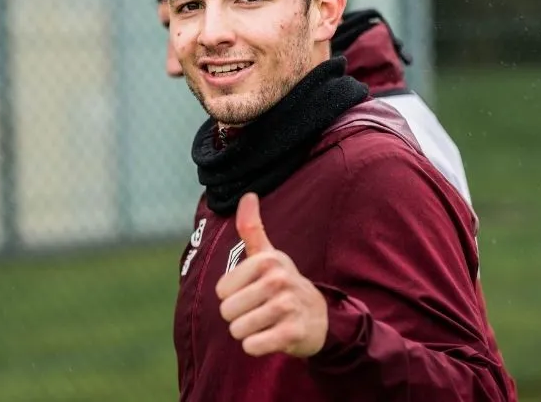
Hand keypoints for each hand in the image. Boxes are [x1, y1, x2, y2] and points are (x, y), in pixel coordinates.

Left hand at [215, 193, 327, 357]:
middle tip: (258, 311)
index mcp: (267, 261)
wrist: (319, 317)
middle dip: (237, 317)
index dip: (231, 296)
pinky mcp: (293, 333)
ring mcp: (287, 307)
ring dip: (247, 332)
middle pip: (228, 311)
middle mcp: (278, 280)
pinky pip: (253, 346)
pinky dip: (256, 346)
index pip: (221, 290)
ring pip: (238, 330)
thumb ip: (252, 228)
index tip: (251, 292)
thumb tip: (248, 195)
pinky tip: (271, 336)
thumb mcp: (268, 255)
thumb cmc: (283, 283)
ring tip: (265, 323)